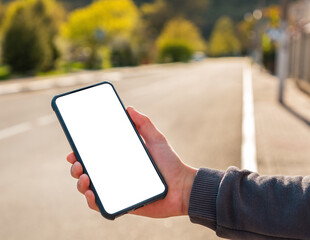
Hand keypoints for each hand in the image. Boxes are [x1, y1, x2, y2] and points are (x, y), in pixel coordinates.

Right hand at [66, 106, 196, 217]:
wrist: (182, 187)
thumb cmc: (170, 164)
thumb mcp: (156, 139)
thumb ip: (144, 123)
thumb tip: (129, 108)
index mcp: (121, 159)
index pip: (96, 156)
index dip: (82, 153)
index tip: (74, 149)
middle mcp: (116, 174)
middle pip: (88, 171)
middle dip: (77, 167)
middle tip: (77, 163)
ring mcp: (117, 189)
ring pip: (90, 188)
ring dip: (80, 183)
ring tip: (84, 177)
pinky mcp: (121, 204)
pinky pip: (101, 205)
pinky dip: (92, 200)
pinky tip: (91, 192)